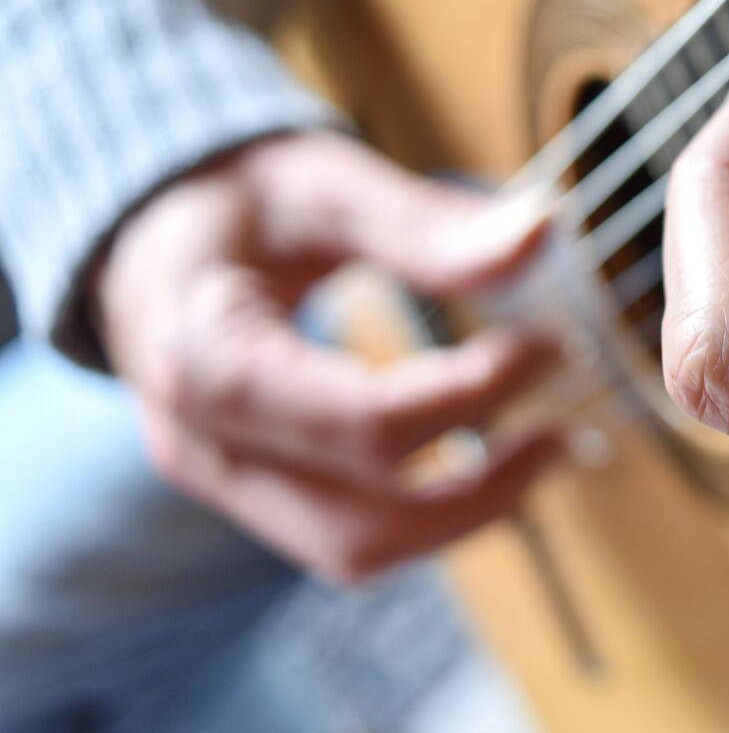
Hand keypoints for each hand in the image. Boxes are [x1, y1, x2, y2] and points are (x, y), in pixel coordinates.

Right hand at [94, 131, 561, 582]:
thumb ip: (425, 223)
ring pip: (357, 550)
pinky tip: (496, 459)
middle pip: (363, 523)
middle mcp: (202, 448)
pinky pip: (347, 533)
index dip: (477, 396)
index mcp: (206, 361)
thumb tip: (545, 231)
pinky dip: (431, 512)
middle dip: (486, 489)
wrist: (151, 230)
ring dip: (467, 517)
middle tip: (573, 431)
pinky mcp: (254, 492)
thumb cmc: (236, 196)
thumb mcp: (324, 183)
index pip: (366, 424)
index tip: (555, 345)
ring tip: (549, 450)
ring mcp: (222, 483)